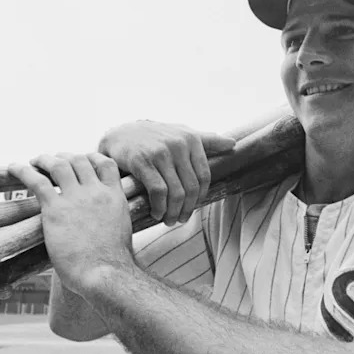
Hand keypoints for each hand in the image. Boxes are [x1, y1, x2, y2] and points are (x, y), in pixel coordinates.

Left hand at [8, 152, 132, 298]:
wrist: (104, 273)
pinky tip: (13, 168)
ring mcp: (76, 198)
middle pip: (79, 159)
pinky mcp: (56, 209)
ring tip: (35, 161)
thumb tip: (102, 228)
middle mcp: (96, 192)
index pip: (106, 164)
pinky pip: (37, 181)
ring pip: (58, 165)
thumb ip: (110, 220)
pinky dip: (23, 171)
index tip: (82, 159)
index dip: (92, 158)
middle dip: (64, 157)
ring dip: (44, 159)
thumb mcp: (121, 231)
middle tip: (53, 161)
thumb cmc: (112, 263)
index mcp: (114, 197)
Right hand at [98, 121, 235, 225]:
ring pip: (175, 192)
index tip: (193, 207)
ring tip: (169, 220)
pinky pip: (158, 192)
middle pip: (191, 187)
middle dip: (187, 209)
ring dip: (173, 212)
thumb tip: (233, 143)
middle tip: (180, 219)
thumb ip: (207, 140)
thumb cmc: (155, 137)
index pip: (204, 176)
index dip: (200, 197)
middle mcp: (178, 144)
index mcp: (191, 139)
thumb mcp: (182, 134)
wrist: (120, 134)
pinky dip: (159, 207)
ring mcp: (160, 153)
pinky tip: (156, 213)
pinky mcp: (142, 162)